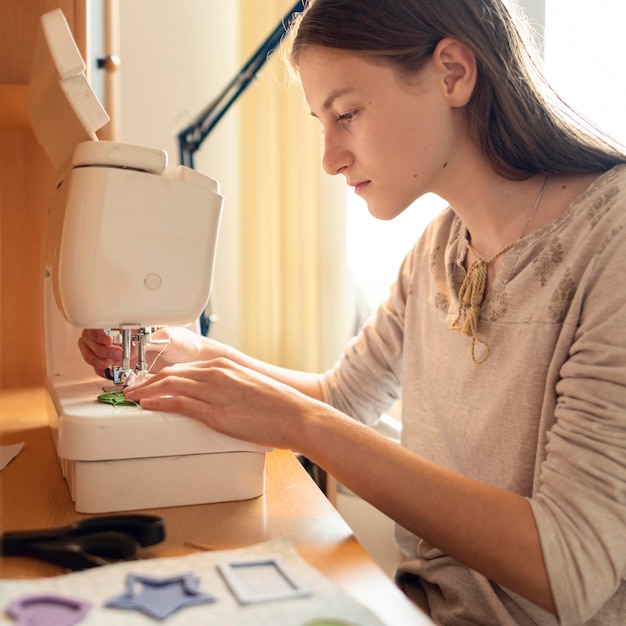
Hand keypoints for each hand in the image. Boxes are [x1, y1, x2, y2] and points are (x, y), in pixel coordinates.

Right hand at [77, 327, 206, 378]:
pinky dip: (102, 370)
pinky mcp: (125, 366)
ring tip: (110, 364)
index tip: (106, 339)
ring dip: (96, 359)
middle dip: (96, 347)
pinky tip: (111, 372)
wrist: (191, 359)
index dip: (98, 330)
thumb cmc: (185, 343)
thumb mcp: (171, 336)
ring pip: (94, 351)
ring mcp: (122, 351)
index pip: (102, 321)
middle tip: (113, 354)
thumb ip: (151, 339)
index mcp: (131, 324)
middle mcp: (123, 336)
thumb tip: (135, 344)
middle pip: (92, 337)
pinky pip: (104, 367)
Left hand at [123, 358, 314, 449]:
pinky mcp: (217, 413)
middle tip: (130, 389)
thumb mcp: (248, 386)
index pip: (182, 368)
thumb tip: (212, 397)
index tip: (147, 383)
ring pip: (170, 385)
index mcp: (224, 366)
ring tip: (131, 398)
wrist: (296, 416)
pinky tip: (147, 405)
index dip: (159, 375)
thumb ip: (227, 386)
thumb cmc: (277, 405)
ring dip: (146, 391)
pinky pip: (180, 404)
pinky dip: (159, 402)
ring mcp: (216, 393)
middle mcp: (217, 375)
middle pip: (171, 374)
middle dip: (146, 381)